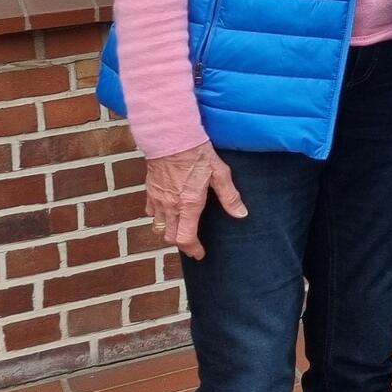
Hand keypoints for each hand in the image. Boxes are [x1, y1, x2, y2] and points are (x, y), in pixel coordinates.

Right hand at [144, 142, 247, 260]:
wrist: (171, 137)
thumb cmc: (197, 153)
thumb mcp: (220, 173)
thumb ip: (230, 197)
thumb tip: (241, 214)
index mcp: (188, 204)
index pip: (185, 238)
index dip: (193, 249)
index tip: (200, 254)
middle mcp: (170, 206)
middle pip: (170, 237)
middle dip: (182, 245)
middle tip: (193, 246)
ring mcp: (157, 199)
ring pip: (158, 227)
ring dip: (169, 233)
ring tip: (181, 231)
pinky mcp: (150, 191)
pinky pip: (150, 212)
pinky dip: (158, 218)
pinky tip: (168, 213)